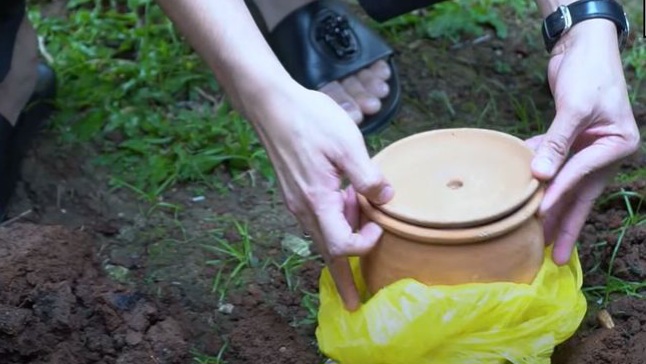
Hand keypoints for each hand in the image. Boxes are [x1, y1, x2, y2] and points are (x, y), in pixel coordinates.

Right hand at [253, 85, 393, 310]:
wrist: (273, 106)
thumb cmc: (309, 120)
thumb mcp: (347, 145)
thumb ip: (368, 177)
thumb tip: (386, 199)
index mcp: (317, 202)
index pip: (341, 246)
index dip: (364, 244)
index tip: (380, 224)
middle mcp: (303, 209)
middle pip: (326, 254)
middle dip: (343, 279)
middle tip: (355, 303)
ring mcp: (297, 202)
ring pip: (323, 234)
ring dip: (345, 235)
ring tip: (365, 215)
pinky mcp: (296, 192)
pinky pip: (317, 218)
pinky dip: (336, 219)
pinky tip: (347, 198)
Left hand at [527, 19, 639, 264]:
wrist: (583, 45)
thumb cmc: (589, 72)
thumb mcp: (575, 106)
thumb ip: (557, 141)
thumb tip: (539, 177)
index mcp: (617, 145)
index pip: (582, 176)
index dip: (559, 196)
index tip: (539, 217)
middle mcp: (605, 151)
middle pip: (580, 194)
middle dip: (566, 225)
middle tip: (554, 256)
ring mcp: (586, 147)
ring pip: (565, 184)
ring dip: (550, 206)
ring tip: (537, 236)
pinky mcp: (568, 140)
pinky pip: (552, 163)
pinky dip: (538, 173)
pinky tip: (524, 191)